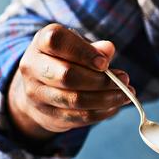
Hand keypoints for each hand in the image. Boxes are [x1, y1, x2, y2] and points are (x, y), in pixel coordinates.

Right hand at [7, 24, 134, 140]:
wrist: (40, 88)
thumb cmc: (65, 60)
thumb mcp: (76, 46)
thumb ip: (93, 48)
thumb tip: (108, 50)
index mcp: (41, 42)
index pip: (56, 41)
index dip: (83, 52)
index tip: (105, 63)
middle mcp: (32, 67)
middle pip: (67, 75)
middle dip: (100, 80)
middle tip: (124, 79)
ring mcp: (37, 93)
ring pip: (74, 100)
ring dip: (106, 98)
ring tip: (125, 94)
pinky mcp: (47, 115)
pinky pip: (78, 117)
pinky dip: (101, 112)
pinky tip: (115, 106)